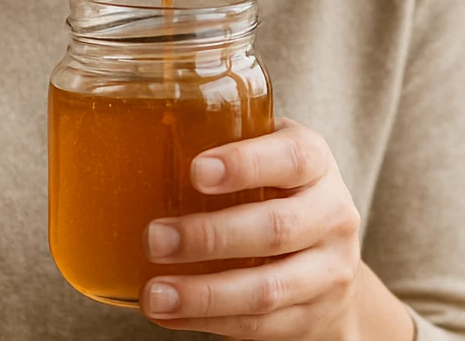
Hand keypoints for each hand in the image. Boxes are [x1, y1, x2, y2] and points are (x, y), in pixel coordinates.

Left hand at [138, 118, 404, 339]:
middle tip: (153, 238)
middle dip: (210, 237)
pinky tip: (170, 314)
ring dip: (204, 294)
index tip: (197, 171)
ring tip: (154, 293)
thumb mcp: (266, 156)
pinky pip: (259, 326)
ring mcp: (328, 272)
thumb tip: (132, 141)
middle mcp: (332, 214)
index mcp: (316, 162)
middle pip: (277, 228)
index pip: (294, 158)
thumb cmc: (276, 191)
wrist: (330, 260)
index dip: (247, 164)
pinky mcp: (312, 317)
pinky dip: (210, 321)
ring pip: (268, 288)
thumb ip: (223, 144)